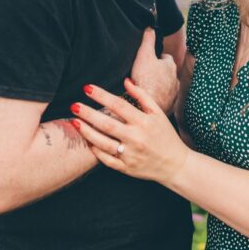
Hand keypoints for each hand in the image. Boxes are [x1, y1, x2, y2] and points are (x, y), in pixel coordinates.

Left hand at [71, 78, 189, 184]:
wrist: (175, 164)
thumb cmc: (165, 135)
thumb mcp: (158, 113)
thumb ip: (142, 96)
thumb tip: (125, 81)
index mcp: (144, 122)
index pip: (118, 105)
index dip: (101, 95)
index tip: (87, 88)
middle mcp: (136, 138)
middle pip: (107, 124)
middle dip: (88, 113)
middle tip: (73, 105)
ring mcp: (130, 155)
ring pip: (103, 143)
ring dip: (87, 132)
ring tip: (74, 121)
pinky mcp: (126, 168)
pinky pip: (107, 160)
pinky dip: (95, 151)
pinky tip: (87, 141)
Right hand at [128, 28, 177, 114]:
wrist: (146, 104)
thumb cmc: (144, 79)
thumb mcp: (144, 54)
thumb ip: (148, 40)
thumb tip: (150, 27)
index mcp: (171, 66)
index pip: (166, 58)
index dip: (157, 58)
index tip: (149, 61)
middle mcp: (175, 80)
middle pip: (168, 73)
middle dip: (160, 73)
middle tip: (147, 74)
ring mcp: (174, 94)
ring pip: (168, 87)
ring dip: (160, 87)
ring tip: (148, 88)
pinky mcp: (170, 107)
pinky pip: (165, 100)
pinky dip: (160, 99)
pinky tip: (151, 100)